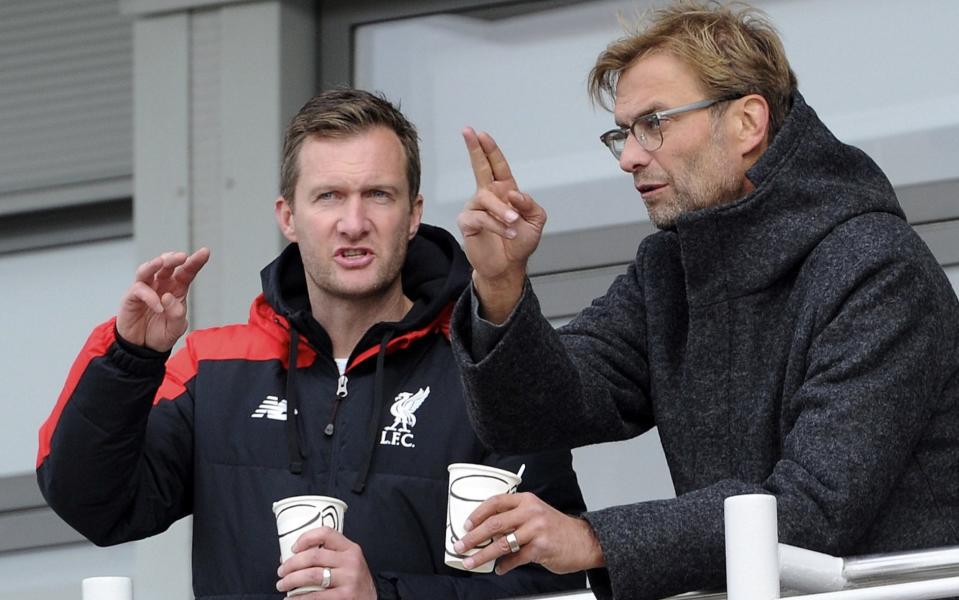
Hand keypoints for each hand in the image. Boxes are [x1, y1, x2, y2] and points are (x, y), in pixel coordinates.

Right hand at [116, 248, 209, 351]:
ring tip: (162, 262)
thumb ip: (177, 314)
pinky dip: (149, 296)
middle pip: (166, 265)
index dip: (195, 261)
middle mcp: (161, 285)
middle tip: (181, 257)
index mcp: (177, 289)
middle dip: (173, 258)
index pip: (186, 272)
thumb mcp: (176, 328)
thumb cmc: (160, 334)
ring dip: (155, 263)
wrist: (142, 348)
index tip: (204, 252)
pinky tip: (158, 307)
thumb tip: (168, 297)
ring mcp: (145, 289)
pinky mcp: (131, 297)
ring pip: (148, 269)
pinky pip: (139, 289)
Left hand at [277, 527, 376, 599]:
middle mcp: (351, 562)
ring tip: (282, 584)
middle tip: (281, 571)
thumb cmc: (354, 580)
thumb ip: (329, 555)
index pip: (326, 533)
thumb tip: (291, 557)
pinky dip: (298, 598)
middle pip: (314, 556)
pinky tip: (291, 599)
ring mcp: (348, 580)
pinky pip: (315, 596)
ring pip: (311, 575)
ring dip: (291, 580)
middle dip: (291, 564)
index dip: (306, 538)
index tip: (293, 548)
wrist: (371, 599)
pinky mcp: (344, 597)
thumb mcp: (348, 562)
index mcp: (350, 548)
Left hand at [452, 492, 603, 574]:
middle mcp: (531, 512)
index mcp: (526, 501)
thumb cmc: (557, 528)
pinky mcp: (541, 547)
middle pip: (494, 523)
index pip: (496, 502)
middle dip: (473, 537)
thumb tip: (486, 532)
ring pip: (502, 543)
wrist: (584, 540)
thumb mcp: (535, 514)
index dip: (478, 514)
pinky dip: (505, 566)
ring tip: (472, 562)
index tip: (466, 525)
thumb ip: (514, 519)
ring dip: (483, 555)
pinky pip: (516, 558)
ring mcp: (536, 530)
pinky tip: (500, 569)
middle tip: (461, 545)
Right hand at [457, 128, 546, 322]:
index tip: (481, 134)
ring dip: (502, 211)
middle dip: (475, 149)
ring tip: (514, 223)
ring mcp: (476, 208)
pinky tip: (507, 232)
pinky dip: (496, 225)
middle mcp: (488, 196)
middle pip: (480, 168)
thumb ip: (529, 204)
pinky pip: (480, 218)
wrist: (508, 266)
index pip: (497, 166)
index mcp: (505, 191)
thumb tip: (513, 193)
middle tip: (468, 132)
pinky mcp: (468, 223)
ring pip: (485, 198)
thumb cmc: (520, 243)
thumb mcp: (535, 221)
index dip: (490, 149)